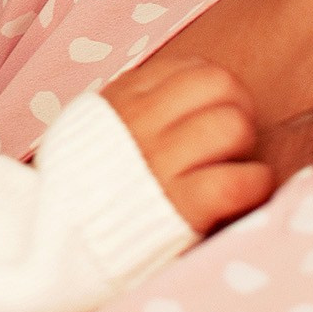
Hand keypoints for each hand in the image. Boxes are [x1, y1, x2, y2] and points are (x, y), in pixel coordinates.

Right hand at [101, 54, 273, 233]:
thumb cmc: (90, 185)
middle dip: (238, 108)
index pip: (193, 69)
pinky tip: (245, 191)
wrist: (58, 242)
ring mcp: (160, 164)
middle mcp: (141, 124)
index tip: (211, 113)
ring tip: (233, 164)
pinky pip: (239, 180)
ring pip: (233, 126)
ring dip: (246, 146)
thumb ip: (134, 105)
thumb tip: (185, 88)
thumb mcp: (96, 127)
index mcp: (123, 99)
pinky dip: (254, 183)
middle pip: (221, 84)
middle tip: (231, 139)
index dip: (215, 90)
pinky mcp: (181, 207)